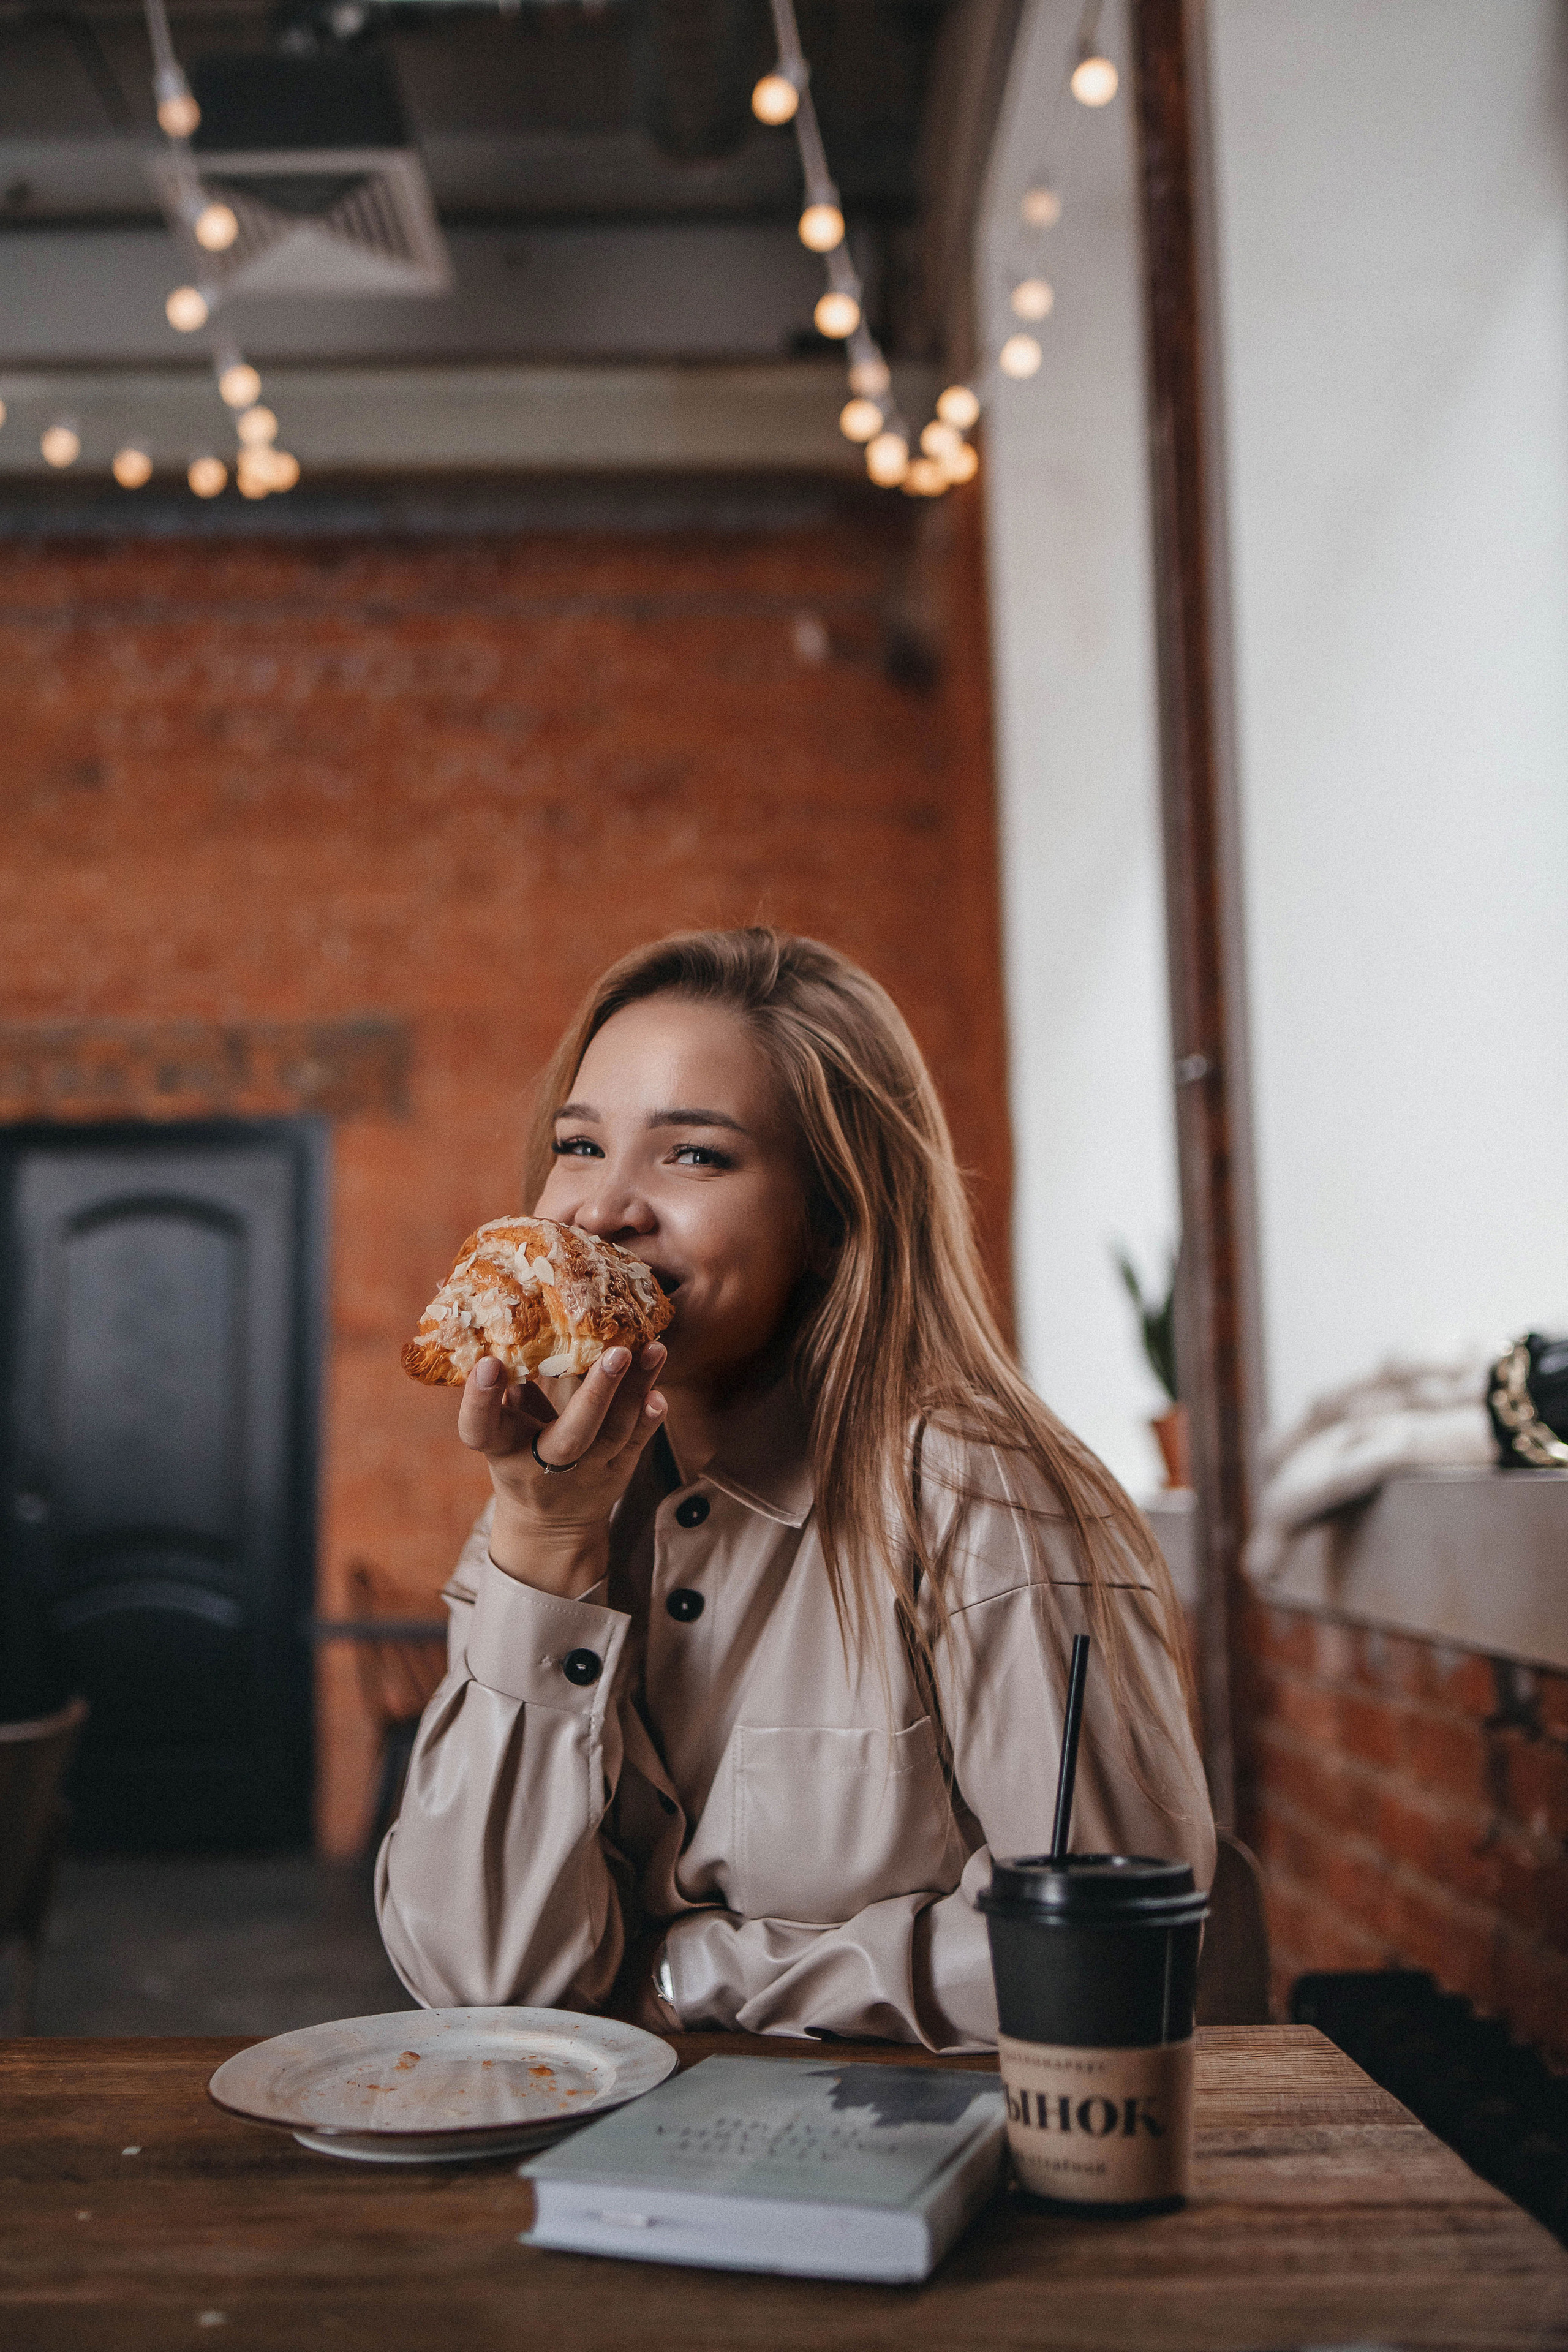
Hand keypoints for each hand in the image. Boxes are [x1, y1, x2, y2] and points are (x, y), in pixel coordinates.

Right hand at [456, 1342, 667, 1595]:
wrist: (550, 1528)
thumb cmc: (518, 1459)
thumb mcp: (500, 1434)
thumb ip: (507, 1392)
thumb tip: (513, 1338)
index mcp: (502, 1450)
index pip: (480, 1429)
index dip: (480, 1400)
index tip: (488, 1362)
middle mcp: (544, 1465)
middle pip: (571, 1436)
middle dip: (596, 1393)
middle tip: (617, 1352)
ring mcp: (587, 1473)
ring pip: (615, 1432)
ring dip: (637, 1389)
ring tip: (653, 1349)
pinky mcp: (617, 1473)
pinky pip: (635, 1445)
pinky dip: (649, 1419)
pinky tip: (659, 1393)